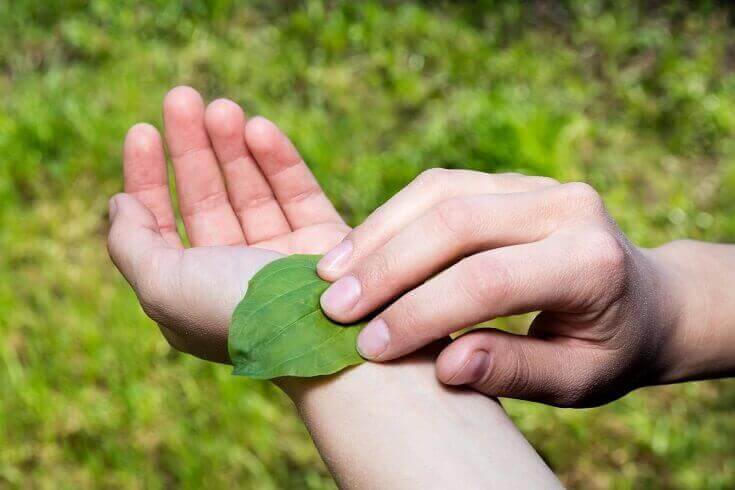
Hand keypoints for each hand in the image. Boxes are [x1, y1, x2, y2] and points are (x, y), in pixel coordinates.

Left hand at [108, 86, 348, 362]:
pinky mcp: (323, 242)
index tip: (143, 131)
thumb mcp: (162, 285)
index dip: (147, 177)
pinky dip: (278, 159)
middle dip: (191, 147)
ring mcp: (280, 257)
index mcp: (191, 291)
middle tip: (182, 98)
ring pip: (250, 189)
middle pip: (205, 198)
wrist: (323, 339)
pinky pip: (297, 192)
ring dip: (233, 145)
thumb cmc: (237, 315)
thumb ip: (130, 243)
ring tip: (223, 107)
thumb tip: (118, 204)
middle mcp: (233, 273)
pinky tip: (259, 127)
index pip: (161, 224)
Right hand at [316, 169, 679, 406]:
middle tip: (333, 306)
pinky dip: (393, 216)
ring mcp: (537, 184)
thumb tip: (446, 365)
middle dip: (386, 267)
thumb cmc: (609, 348)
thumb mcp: (577, 380)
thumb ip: (514, 371)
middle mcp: (567, 207)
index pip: (488, 281)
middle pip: (456, 224)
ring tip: (329, 273)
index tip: (369, 346)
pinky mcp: (509, 180)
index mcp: (591, 263)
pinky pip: (440, 186)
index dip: (421, 314)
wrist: (644, 298)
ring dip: (377, 233)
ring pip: (439, 192)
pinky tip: (360, 248)